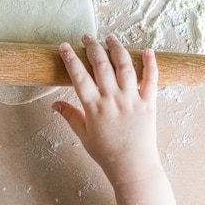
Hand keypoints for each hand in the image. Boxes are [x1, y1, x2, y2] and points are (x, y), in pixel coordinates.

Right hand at [53, 34, 160, 186]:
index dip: (70, 58)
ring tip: (110, 38)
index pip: (78, 76)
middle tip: (87, 37)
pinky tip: (147, 50)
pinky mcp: (149, 103)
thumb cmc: (106, 154)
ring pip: (124, 66)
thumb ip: (70, 116)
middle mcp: (112, 99)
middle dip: (92, 47)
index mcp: (94, 107)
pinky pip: (151, 80)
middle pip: (101, 65)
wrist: (133, 167)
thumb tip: (54, 104)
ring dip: (116, 49)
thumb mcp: (83, 136)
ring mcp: (132, 99)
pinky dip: (151, 64)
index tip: (64, 46)